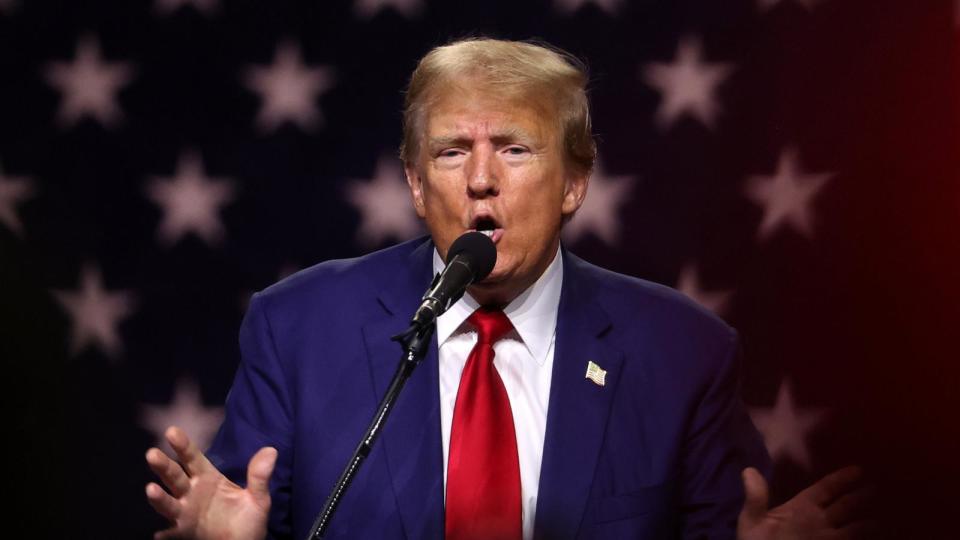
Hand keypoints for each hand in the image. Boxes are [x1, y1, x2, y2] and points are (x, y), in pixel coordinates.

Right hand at [145, 426, 276, 539]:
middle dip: (163, 466)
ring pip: (169, 502)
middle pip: (174, 476)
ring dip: (159, 497)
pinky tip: (160, 534)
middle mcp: (192, 493)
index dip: (183, 446)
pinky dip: (166, 534)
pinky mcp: (185, 532)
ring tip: (151, 490)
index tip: (172, 431)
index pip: (193, 458)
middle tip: (152, 454)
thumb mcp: (258, 498)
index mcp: (208, 479)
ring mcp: (186, 513)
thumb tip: (271, 450)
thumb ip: (260, 476)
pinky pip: (173, 533)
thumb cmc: (248, 521)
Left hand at [737, 466, 876, 539]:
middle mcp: (819, 523)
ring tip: (893, 513)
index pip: (825, 489)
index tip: (860, 469)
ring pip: (856, 529)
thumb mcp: (753, 523)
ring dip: (871, 523)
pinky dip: (869, 538)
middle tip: (884, 486)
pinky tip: (885, 534)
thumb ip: (757, 499)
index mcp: (801, 508)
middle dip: (863, 497)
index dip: (841, 479)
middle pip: (847, 506)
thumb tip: (748, 469)